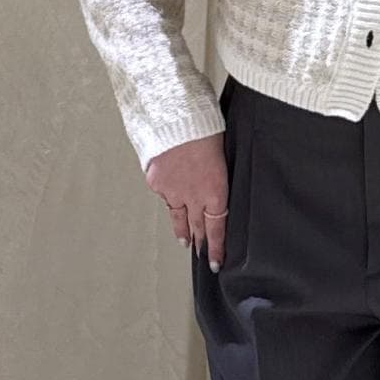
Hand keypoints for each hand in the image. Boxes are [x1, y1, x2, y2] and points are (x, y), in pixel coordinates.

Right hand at [144, 132, 228, 268]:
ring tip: (184, 239)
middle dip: (200, 241)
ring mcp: (172, 190)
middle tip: (200, 254)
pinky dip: (168, 194)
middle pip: (197, 225)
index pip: (217, 227)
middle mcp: (193, 196)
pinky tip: (169, 196)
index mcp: (216, 191)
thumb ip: (219, 177)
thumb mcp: (223, 156)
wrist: (176, 118)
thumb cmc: (206, 129)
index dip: (216, 246)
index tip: (215, 261)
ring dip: (182, 228)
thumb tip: (216, 185)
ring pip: (178, 215)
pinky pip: (164, 192)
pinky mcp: (156, 181)